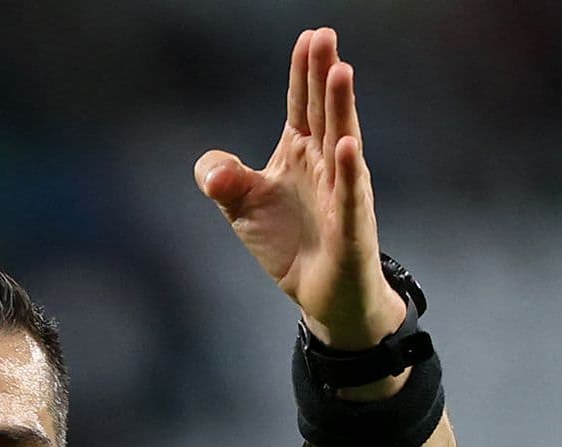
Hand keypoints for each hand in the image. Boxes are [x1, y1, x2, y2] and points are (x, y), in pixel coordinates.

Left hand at [195, 26, 403, 350]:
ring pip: (343, 143)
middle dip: (324, 75)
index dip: (303, 73)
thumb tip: (211, 171)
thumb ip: (222, 179)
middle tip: (326, 36)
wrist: (320, 295)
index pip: (301, 105)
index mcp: (301, 152)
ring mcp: (342, 193)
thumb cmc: (288, 242)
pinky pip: (349, 195)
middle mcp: (326, 165)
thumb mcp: (242, 207)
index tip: (309, 37)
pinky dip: (347, 172)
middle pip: (324, 113)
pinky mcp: (350, 227)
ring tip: (341, 72)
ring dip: (341, 108)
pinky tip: (346, 146)